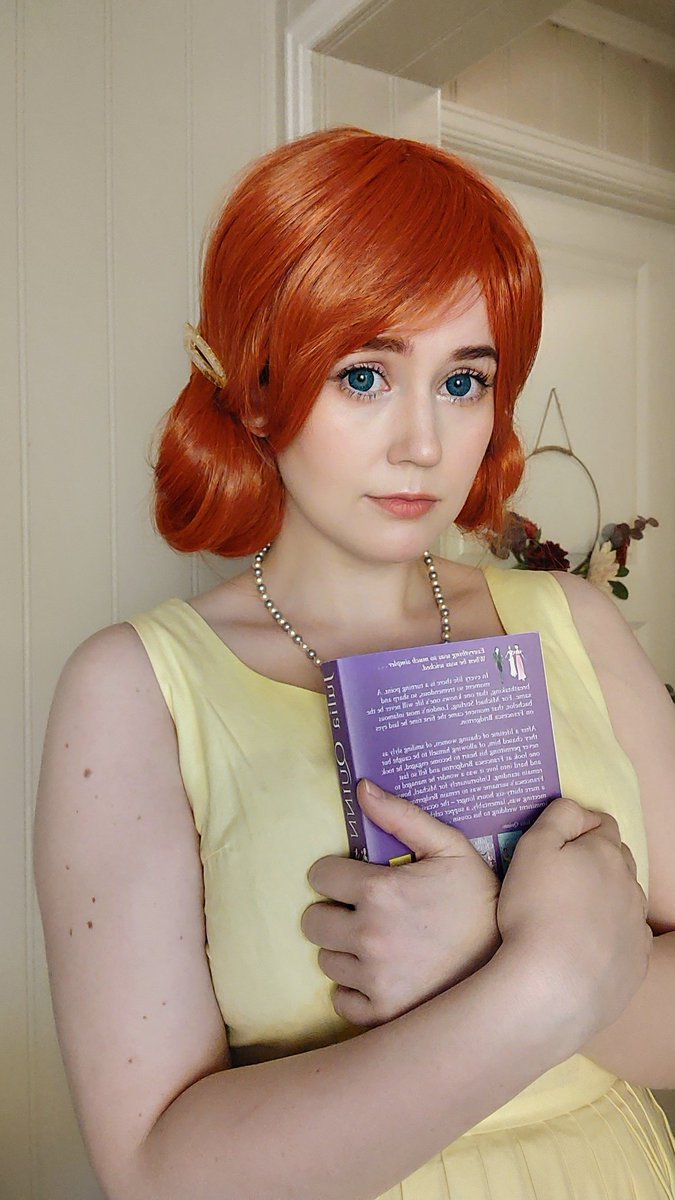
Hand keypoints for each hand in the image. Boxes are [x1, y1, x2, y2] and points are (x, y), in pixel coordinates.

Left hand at [301, 779, 501, 1027]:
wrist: (514, 964)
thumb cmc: (480, 900)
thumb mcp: (450, 848)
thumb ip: (402, 816)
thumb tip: (361, 788)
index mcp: (379, 891)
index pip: (320, 876)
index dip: (336, 875)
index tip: (355, 881)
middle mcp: (368, 935)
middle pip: (312, 921)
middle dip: (334, 913)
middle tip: (363, 913)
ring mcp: (373, 979)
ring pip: (326, 960)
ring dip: (345, 950)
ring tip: (379, 944)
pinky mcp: (380, 1014)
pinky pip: (340, 1000)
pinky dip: (355, 989)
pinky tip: (382, 976)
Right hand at [495, 797, 651, 1041]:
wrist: (553, 987)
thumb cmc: (535, 911)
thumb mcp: (532, 848)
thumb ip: (558, 817)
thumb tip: (576, 810)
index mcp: (606, 854)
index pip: (603, 824)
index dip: (580, 827)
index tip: (556, 844)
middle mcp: (631, 886)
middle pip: (618, 860)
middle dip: (596, 861)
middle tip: (560, 879)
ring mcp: (637, 926)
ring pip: (625, 899)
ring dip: (605, 899)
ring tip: (570, 916)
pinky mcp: (636, 963)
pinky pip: (627, 938)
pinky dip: (610, 936)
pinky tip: (584, 948)